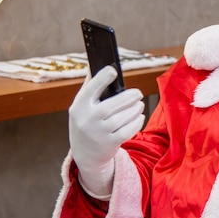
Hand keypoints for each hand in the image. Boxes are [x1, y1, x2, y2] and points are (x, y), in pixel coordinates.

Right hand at [69, 66, 144, 198]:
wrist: (84, 154)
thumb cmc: (85, 122)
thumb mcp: (81, 105)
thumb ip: (89, 85)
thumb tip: (95, 62)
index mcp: (79, 107)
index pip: (91, 89)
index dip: (102, 78)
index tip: (113, 70)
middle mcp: (87, 120)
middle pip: (113, 104)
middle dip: (129, 96)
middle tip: (138, 93)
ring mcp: (99, 133)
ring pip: (123, 117)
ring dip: (136, 109)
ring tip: (139, 105)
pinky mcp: (110, 143)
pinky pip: (128, 130)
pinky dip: (137, 121)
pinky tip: (139, 116)